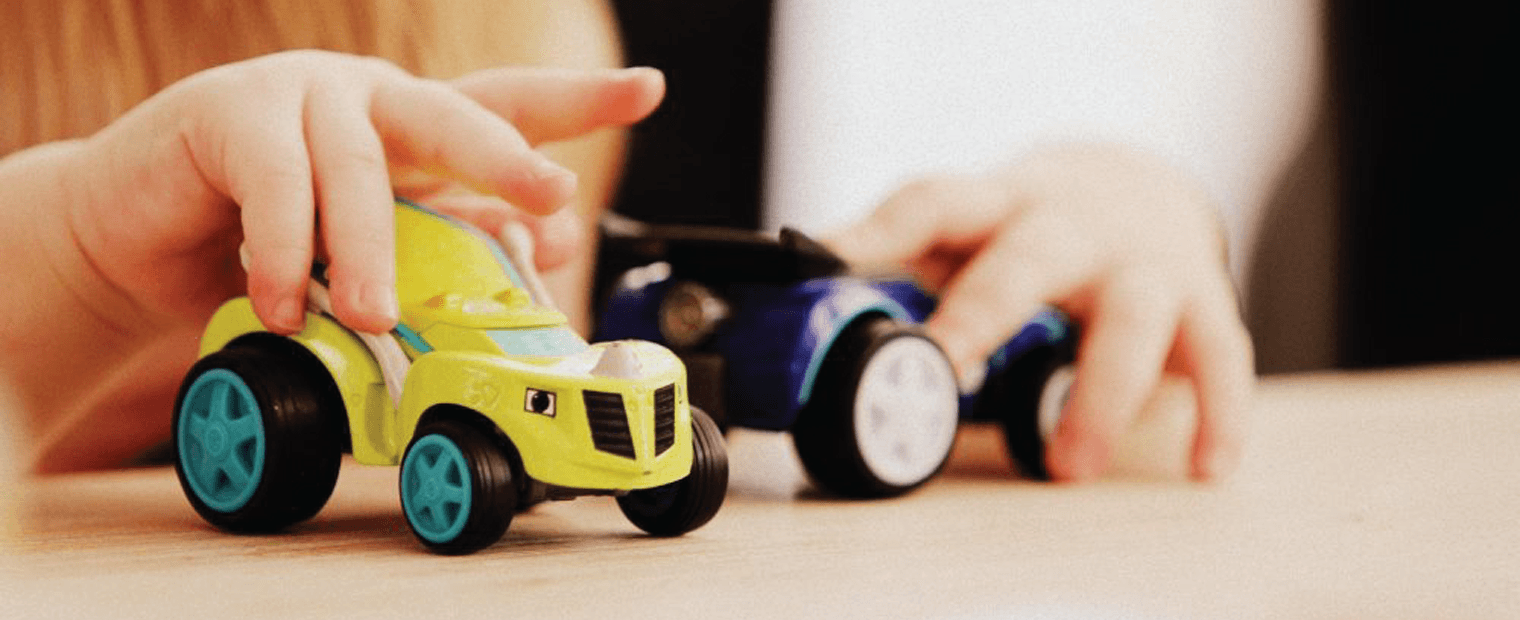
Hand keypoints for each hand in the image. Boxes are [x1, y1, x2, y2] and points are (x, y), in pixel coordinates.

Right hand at [68, 50, 663, 337]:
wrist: (139, 242)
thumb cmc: (268, 245)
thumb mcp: (370, 253)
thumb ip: (445, 241)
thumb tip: (541, 244)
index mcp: (414, 127)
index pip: (507, 105)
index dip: (578, 99)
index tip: (648, 89)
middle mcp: (369, 99)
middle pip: (454, 115)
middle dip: (507, 155)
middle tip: (549, 192)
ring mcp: (300, 97)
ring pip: (361, 169)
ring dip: (374, 251)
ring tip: (378, 315)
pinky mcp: (228, 115)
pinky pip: (275, 187)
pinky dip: (286, 253)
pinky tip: (286, 302)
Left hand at [827, 144, 1253, 481]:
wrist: (1136, 187)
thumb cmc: (1027, 229)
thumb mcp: (965, 232)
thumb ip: (900, 266)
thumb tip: (804, 309)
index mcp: (996, 206)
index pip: (933, 202)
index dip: (879, 231)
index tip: (829, 259)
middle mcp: (1070, 225)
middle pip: (1030, 256)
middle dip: (986, 311)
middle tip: (946, 365)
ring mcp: (1142, 262)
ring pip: (1134, 316)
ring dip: (1101, 394)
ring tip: (1068, 465)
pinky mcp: (1202, 302)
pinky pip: (1219, 358)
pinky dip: (1216, 414)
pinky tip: (1202, 466)